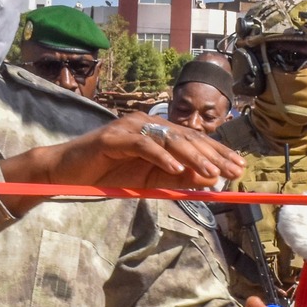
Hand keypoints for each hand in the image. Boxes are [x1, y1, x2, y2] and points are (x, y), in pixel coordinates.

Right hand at [1, 112, 244, 196]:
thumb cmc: (108, 176)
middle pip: (186, 137)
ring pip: (168, 139)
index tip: (239, 167)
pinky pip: (142, 145)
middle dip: (212, 155)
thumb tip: (211, 179)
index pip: (193, 141)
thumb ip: (178, 179)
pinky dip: (161, 156)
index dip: (217, 153)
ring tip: (211, 172)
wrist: (67, 173)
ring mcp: (129, 128)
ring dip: (192, 156)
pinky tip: (177, 168)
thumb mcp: (149, 181)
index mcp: (157, 133)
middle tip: (233, 171)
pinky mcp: (113, 137)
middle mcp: (146, 124)